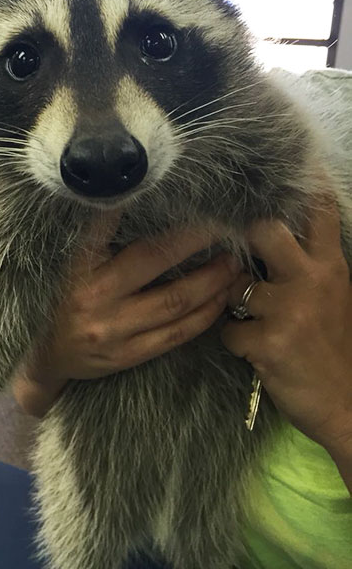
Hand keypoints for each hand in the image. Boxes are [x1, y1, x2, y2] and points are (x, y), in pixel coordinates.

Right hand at [17, 212, 239, 413]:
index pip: (109, 226)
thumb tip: (138, 199)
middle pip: (154, 260)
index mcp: (80, 267)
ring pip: (175, 301)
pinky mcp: (130, 355)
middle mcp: (96, 297)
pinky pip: (177, 333)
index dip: (141, 207)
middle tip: (224, 226)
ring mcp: (114, 330)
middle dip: (195, 240)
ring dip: (211, 280)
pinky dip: (205, 313)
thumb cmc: (66, 301)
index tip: (179, 194)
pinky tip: (221, 298)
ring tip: (233, 263)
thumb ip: (102, 237)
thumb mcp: (75, 265)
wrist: (52, 357)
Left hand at [221, 200, 351, 452]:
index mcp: (332, 267)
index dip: (302, 183)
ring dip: (233, 303)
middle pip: (264, 231)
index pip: (319, 211)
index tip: (288, 161)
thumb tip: (270, 236)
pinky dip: (234, 341)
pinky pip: (228, 331)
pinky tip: (253, 350)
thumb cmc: (339, 349)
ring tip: (252, 320)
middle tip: (234, 249)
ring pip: (234, 287)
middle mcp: (312, 280)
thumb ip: (312, 267)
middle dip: (242, 235)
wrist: (351, 407)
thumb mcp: (337, 298)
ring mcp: (289, 310)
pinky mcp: (268, 342)